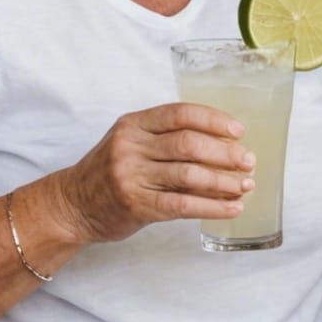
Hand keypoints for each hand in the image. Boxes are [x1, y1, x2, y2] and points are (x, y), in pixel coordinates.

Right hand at [54, 103, 255, 243]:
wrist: (72, 205)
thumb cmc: (110, 172)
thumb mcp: (132, 142)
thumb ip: (167, 138)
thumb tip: (225, 144)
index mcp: (134, 124)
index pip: (181, 113)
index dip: (214, 120)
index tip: (239, 131)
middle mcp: (131, 146)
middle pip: (189, 144)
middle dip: (226, 153)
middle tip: (248, 162)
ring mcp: (131, 176)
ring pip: (189, 175)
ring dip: (224, 182)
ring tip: (245, 186)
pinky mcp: (136, 205)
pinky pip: (183, 204)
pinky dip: (212, 207)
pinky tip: (232, 208)